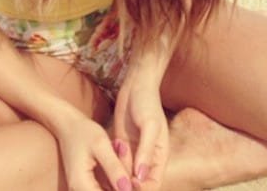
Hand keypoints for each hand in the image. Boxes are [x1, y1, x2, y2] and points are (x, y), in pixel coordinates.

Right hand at [55, 110, 131, 190]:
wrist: (68, 125)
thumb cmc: (84, 132)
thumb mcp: (101, 146)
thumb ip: (114, 168)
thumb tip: (127, 189)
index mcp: (81, 184)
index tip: (135, 180)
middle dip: (122, 185)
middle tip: (125, 159)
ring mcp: (82, 188)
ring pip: (107, 190)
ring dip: (118, 182)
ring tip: (122, 156)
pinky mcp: (87, 185)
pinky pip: (103, 187)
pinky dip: (114, 179)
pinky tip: (118, 162)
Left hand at [112, 74, 168, 189]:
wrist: (135, 85)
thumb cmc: (147, 103)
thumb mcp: (149, 126)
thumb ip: (145, 152)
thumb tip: (140, 178)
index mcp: (159, 156)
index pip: (153, 184)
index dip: (142, 189)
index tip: (129, 185)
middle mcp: (146, 158)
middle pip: (138, 184)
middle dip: (126, 186)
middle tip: (114, 179)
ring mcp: (133, 152)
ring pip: (125, 175)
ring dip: (117, 176)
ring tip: (110, 165)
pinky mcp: (121, 145)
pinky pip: (116, 162)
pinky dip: (111, 165)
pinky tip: (107, 159)